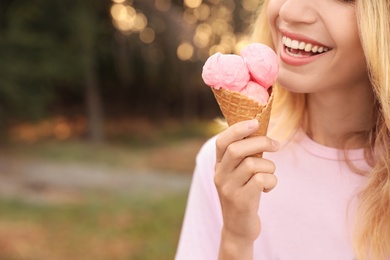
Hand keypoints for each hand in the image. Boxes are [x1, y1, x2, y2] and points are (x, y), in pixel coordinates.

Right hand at [214, 119, 278, 258]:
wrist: (238, 229)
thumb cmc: (244, 195)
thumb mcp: (238, 174)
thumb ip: (244, 156)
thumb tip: (260, 132)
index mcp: (219, 166)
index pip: (222, 141)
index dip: (238, 129)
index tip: (255, 122)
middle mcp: (220, 176)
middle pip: (237, 149)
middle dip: (261, 142)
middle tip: (276, 145)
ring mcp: (229, 189)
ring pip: (254, 164)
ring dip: (270, 167)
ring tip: (269, 176)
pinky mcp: (241, 201)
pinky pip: (262, 180)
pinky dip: (272, 181)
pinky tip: (268, 188)